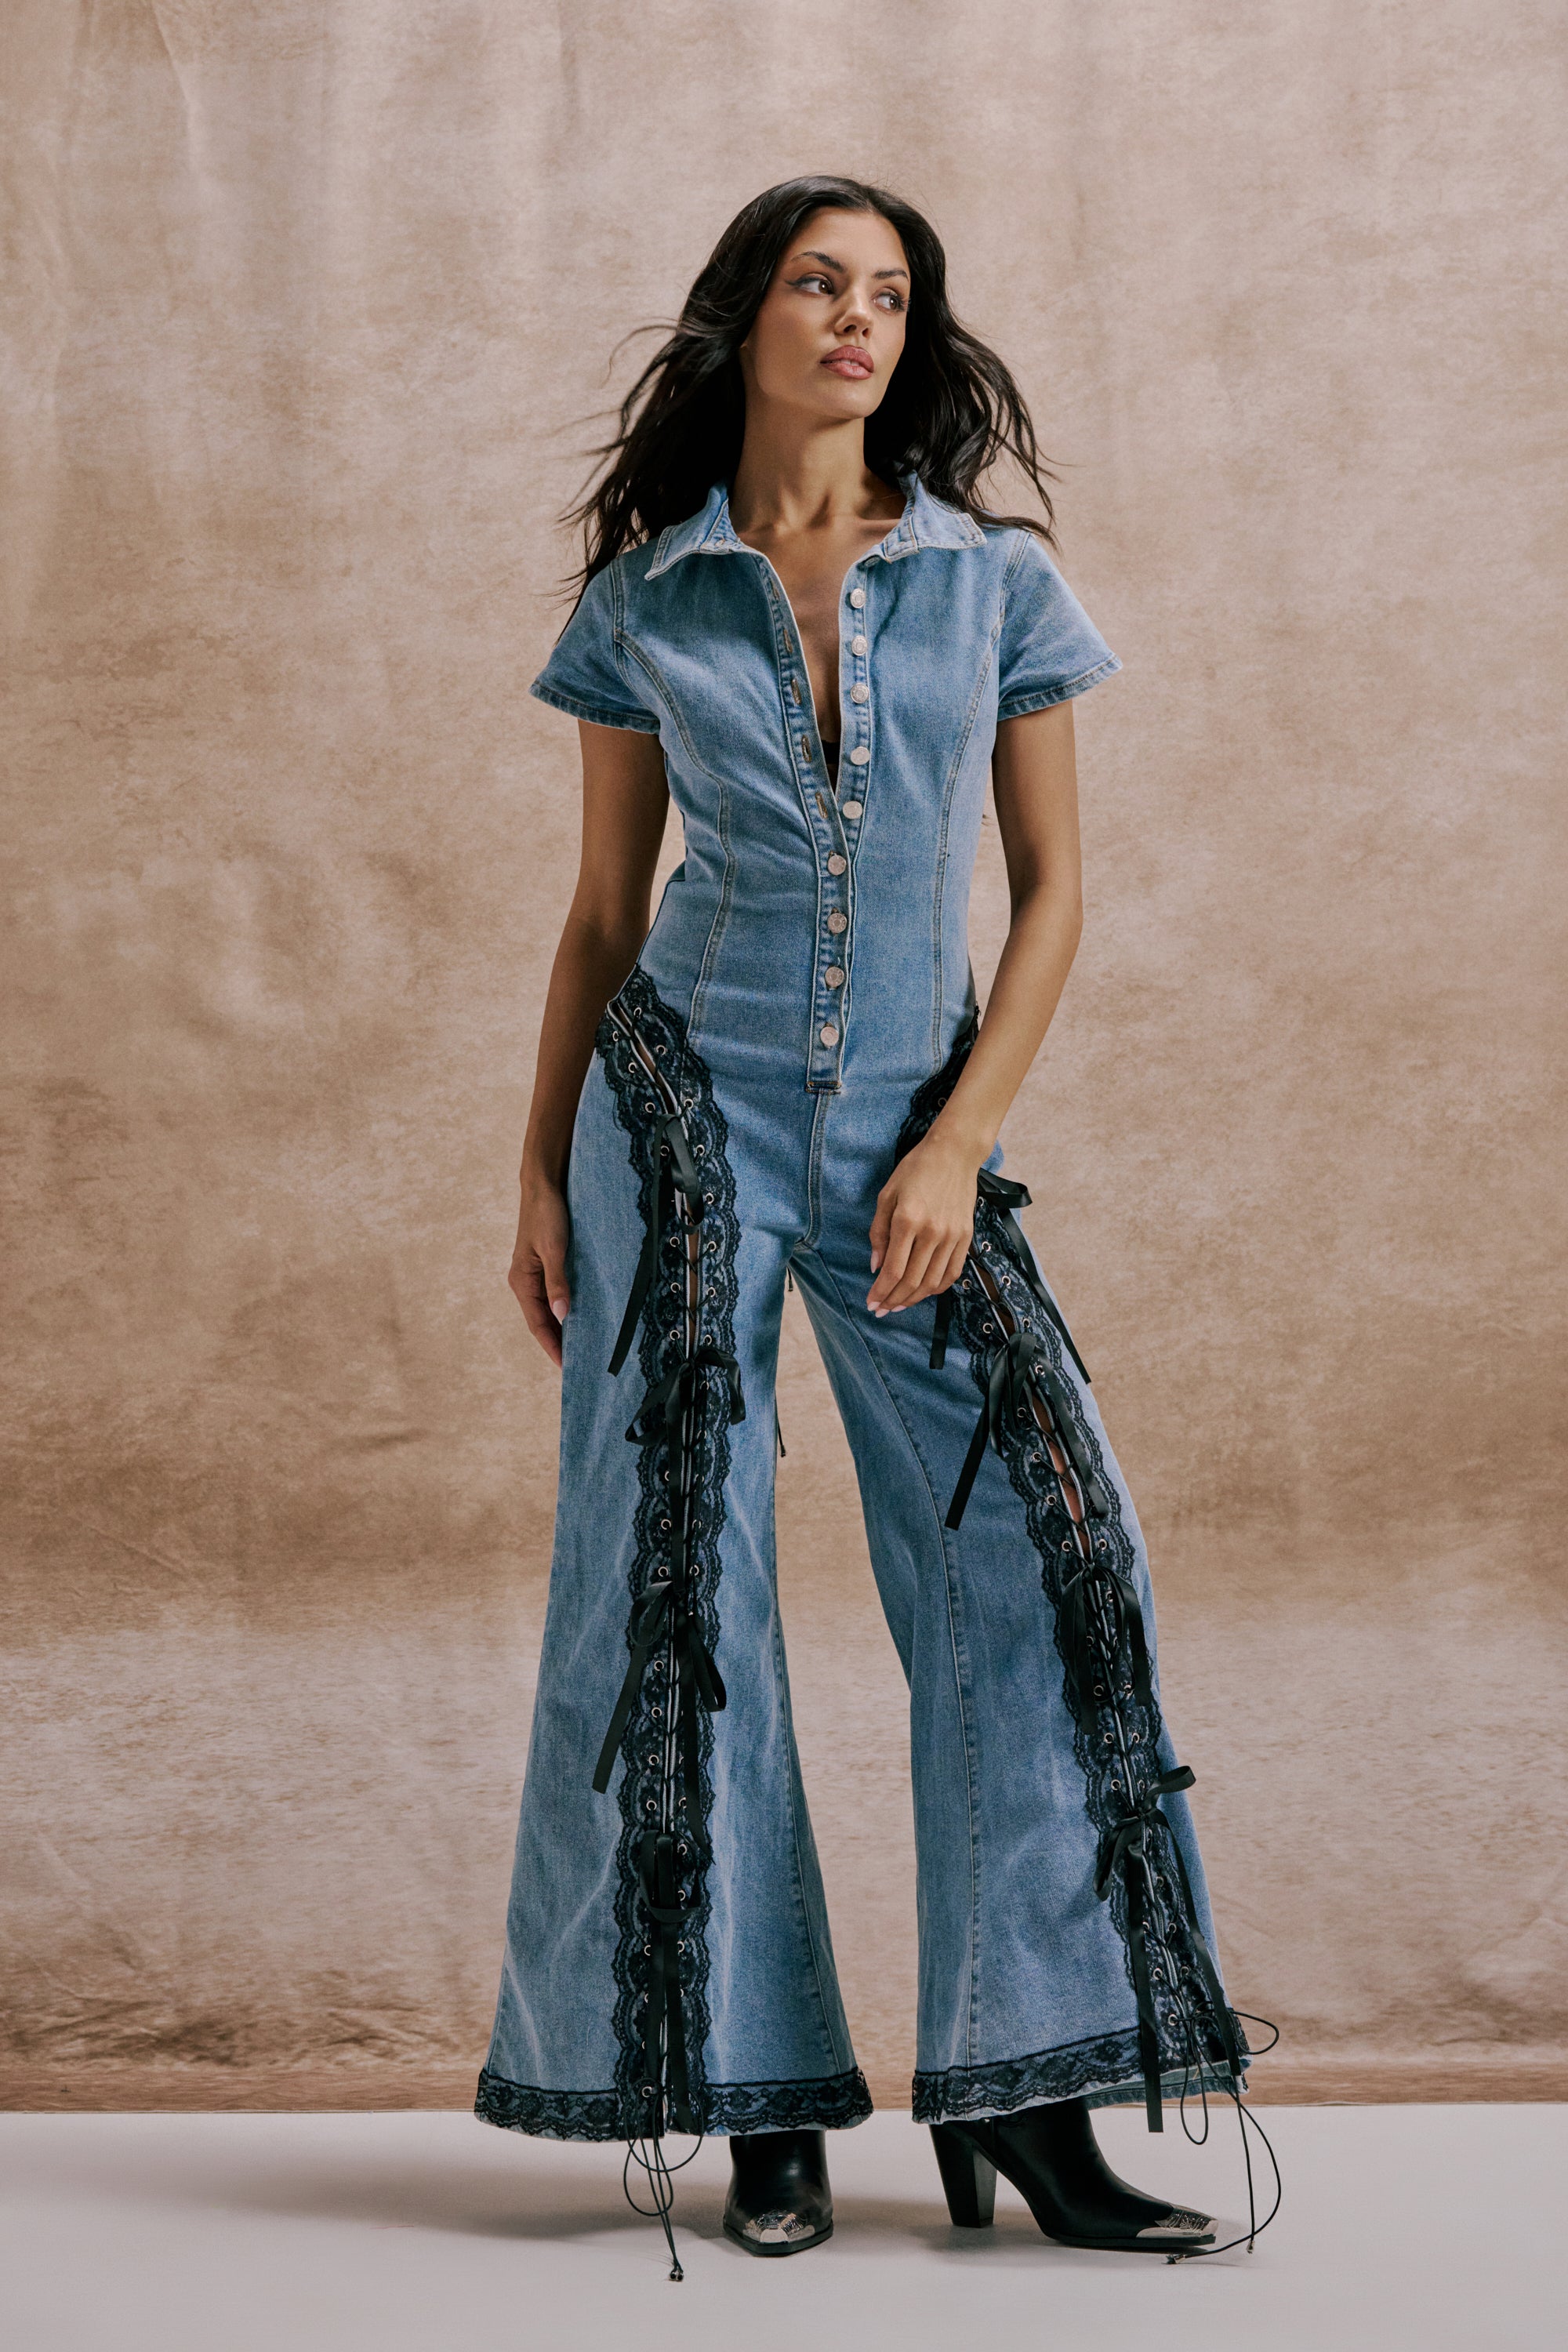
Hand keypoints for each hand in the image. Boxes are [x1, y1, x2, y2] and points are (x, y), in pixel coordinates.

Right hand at [510, 1167, 570, 1366]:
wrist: (543, 1185)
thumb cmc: (547, 1214)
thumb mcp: (554, 1248)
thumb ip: (557, 1282)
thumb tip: (562, 1315)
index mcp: (522, 1281)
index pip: (538, 1324)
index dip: (552, 1346)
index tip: (566, 1367)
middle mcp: (525, 1281)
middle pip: (542, 1321)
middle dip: (558, 1342)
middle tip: (579, 1363)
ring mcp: (534, 1274)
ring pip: (549, 1309)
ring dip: (562, 1327)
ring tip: (582, 1346)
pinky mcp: (545, 1265)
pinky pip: (554, 1295)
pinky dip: (565, 1309)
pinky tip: (580, 1316)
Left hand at [867, 1126, 980, 1316]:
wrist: (954, 1154)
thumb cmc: (915, 1170)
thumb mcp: (886, 1195)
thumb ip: (878, 1233)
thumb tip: (876, 1266)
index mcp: (908, 1220)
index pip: (893, 1269)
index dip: (881, 1291)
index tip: (871, 1302)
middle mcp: (932, 1232)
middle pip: (912, 1281)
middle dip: (893, 1301)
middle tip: (881, 1310)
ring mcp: (952, 1236)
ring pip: (932, 1282)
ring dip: (913, 1299)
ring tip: (899, 1305)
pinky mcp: (966, 1236)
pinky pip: (952, 1272)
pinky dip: (937, 1288)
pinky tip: (923, 1292)